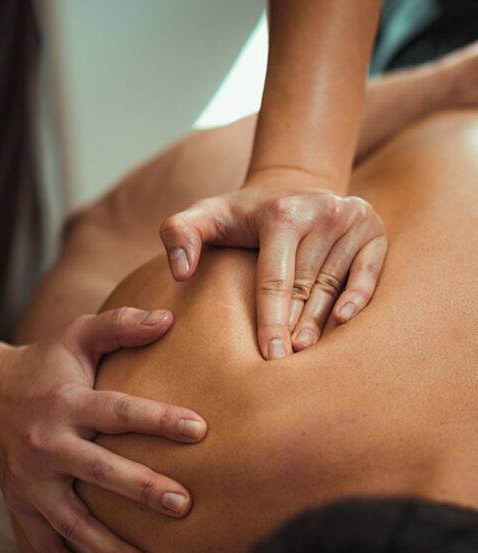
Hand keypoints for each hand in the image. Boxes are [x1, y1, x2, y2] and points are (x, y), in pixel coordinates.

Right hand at [0, 309, 207, 552]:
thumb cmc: (45, 365)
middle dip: (139, 488)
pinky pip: (45, 547)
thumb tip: (168, 318)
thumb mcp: (76, 335)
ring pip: (70, 521)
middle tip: (182, 504)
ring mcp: (31, 480)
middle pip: (97, 470)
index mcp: (65, 400)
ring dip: (109, 548)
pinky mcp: (21, 505)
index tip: (200, 429)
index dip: (158, 419)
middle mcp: (45, 443)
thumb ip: (120, 325)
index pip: (117, 410)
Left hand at [159, 168, 386, 358]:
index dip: (270, 321)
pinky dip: (358, 298)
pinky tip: (344, 322)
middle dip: (294, 328)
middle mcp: (321, 212)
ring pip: (333, 285)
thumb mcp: (202, 215)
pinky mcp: (373, 230)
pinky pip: (369, 272)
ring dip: (321, 322)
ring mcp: (352, 220)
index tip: (268, 356)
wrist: (288, 186)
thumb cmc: (239, 214)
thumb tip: (180, 272)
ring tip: (305, 355)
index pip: (274, 280)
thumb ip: (178, 234)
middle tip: (283, 366)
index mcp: (281, 213)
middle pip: (305, 286)